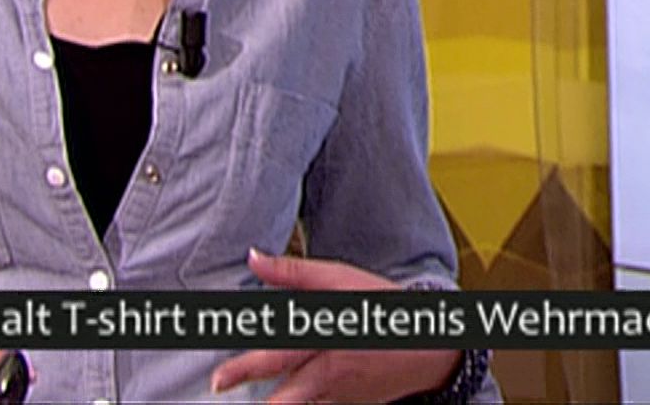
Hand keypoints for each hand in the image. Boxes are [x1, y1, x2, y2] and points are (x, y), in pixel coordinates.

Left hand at [208, 248, 459, 402]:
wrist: (430, 344)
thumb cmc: (380, 305)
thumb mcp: (339, 279)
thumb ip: (292, 273)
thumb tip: (253, 258)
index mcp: (322, 334)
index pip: (276, 347)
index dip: (246, 361)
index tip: (219, 372)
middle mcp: (328, 368)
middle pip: (286, 389)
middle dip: (256, 393)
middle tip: (220, 387)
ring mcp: (338, 391)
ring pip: (300, 403)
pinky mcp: (348, 403)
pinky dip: (299, 404)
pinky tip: (284, 400)